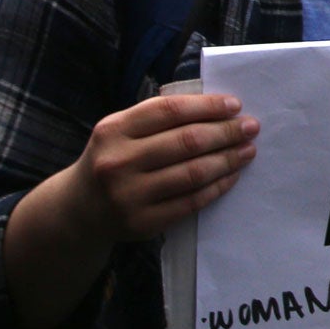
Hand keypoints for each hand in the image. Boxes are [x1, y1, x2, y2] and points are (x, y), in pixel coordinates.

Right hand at [66, 93, 256, 245]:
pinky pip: (190, 202)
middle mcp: (117, 162)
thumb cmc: (112, 159)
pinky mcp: (141, 223)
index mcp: (113, 130)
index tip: (235, 106)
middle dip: (226, 132)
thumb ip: (158, 118)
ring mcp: (128, 195)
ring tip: (247, 150)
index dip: (207, 106)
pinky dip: (216, 187)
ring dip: (228, 159)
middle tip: (251, 127)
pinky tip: (231, 176)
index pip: (170, 111)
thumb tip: (218, 108)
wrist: (78, 210)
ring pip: (192, 173)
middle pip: (187, 141)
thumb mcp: (120, 131)